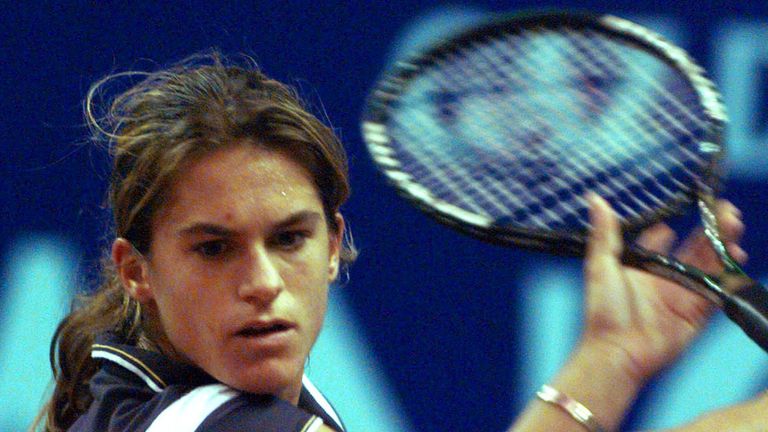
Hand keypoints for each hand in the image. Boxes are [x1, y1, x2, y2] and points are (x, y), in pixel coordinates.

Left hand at [581, 194, 746, 383]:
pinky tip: (737, 258)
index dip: (674, 225)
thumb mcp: (600, 266)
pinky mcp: (696, 313)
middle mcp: (663, 278)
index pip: (661, 240)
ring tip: (734, 225)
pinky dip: (728, 276)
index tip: (689, 206)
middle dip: (711, 229)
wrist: (616, 352)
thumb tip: (595, 199)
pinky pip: (716, 291)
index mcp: (641, 266)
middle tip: (726, 210)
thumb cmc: (603, 310)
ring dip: (723, 245)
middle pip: (694, 248)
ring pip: (709, 264)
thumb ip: (605, 234)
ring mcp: (682, 295)